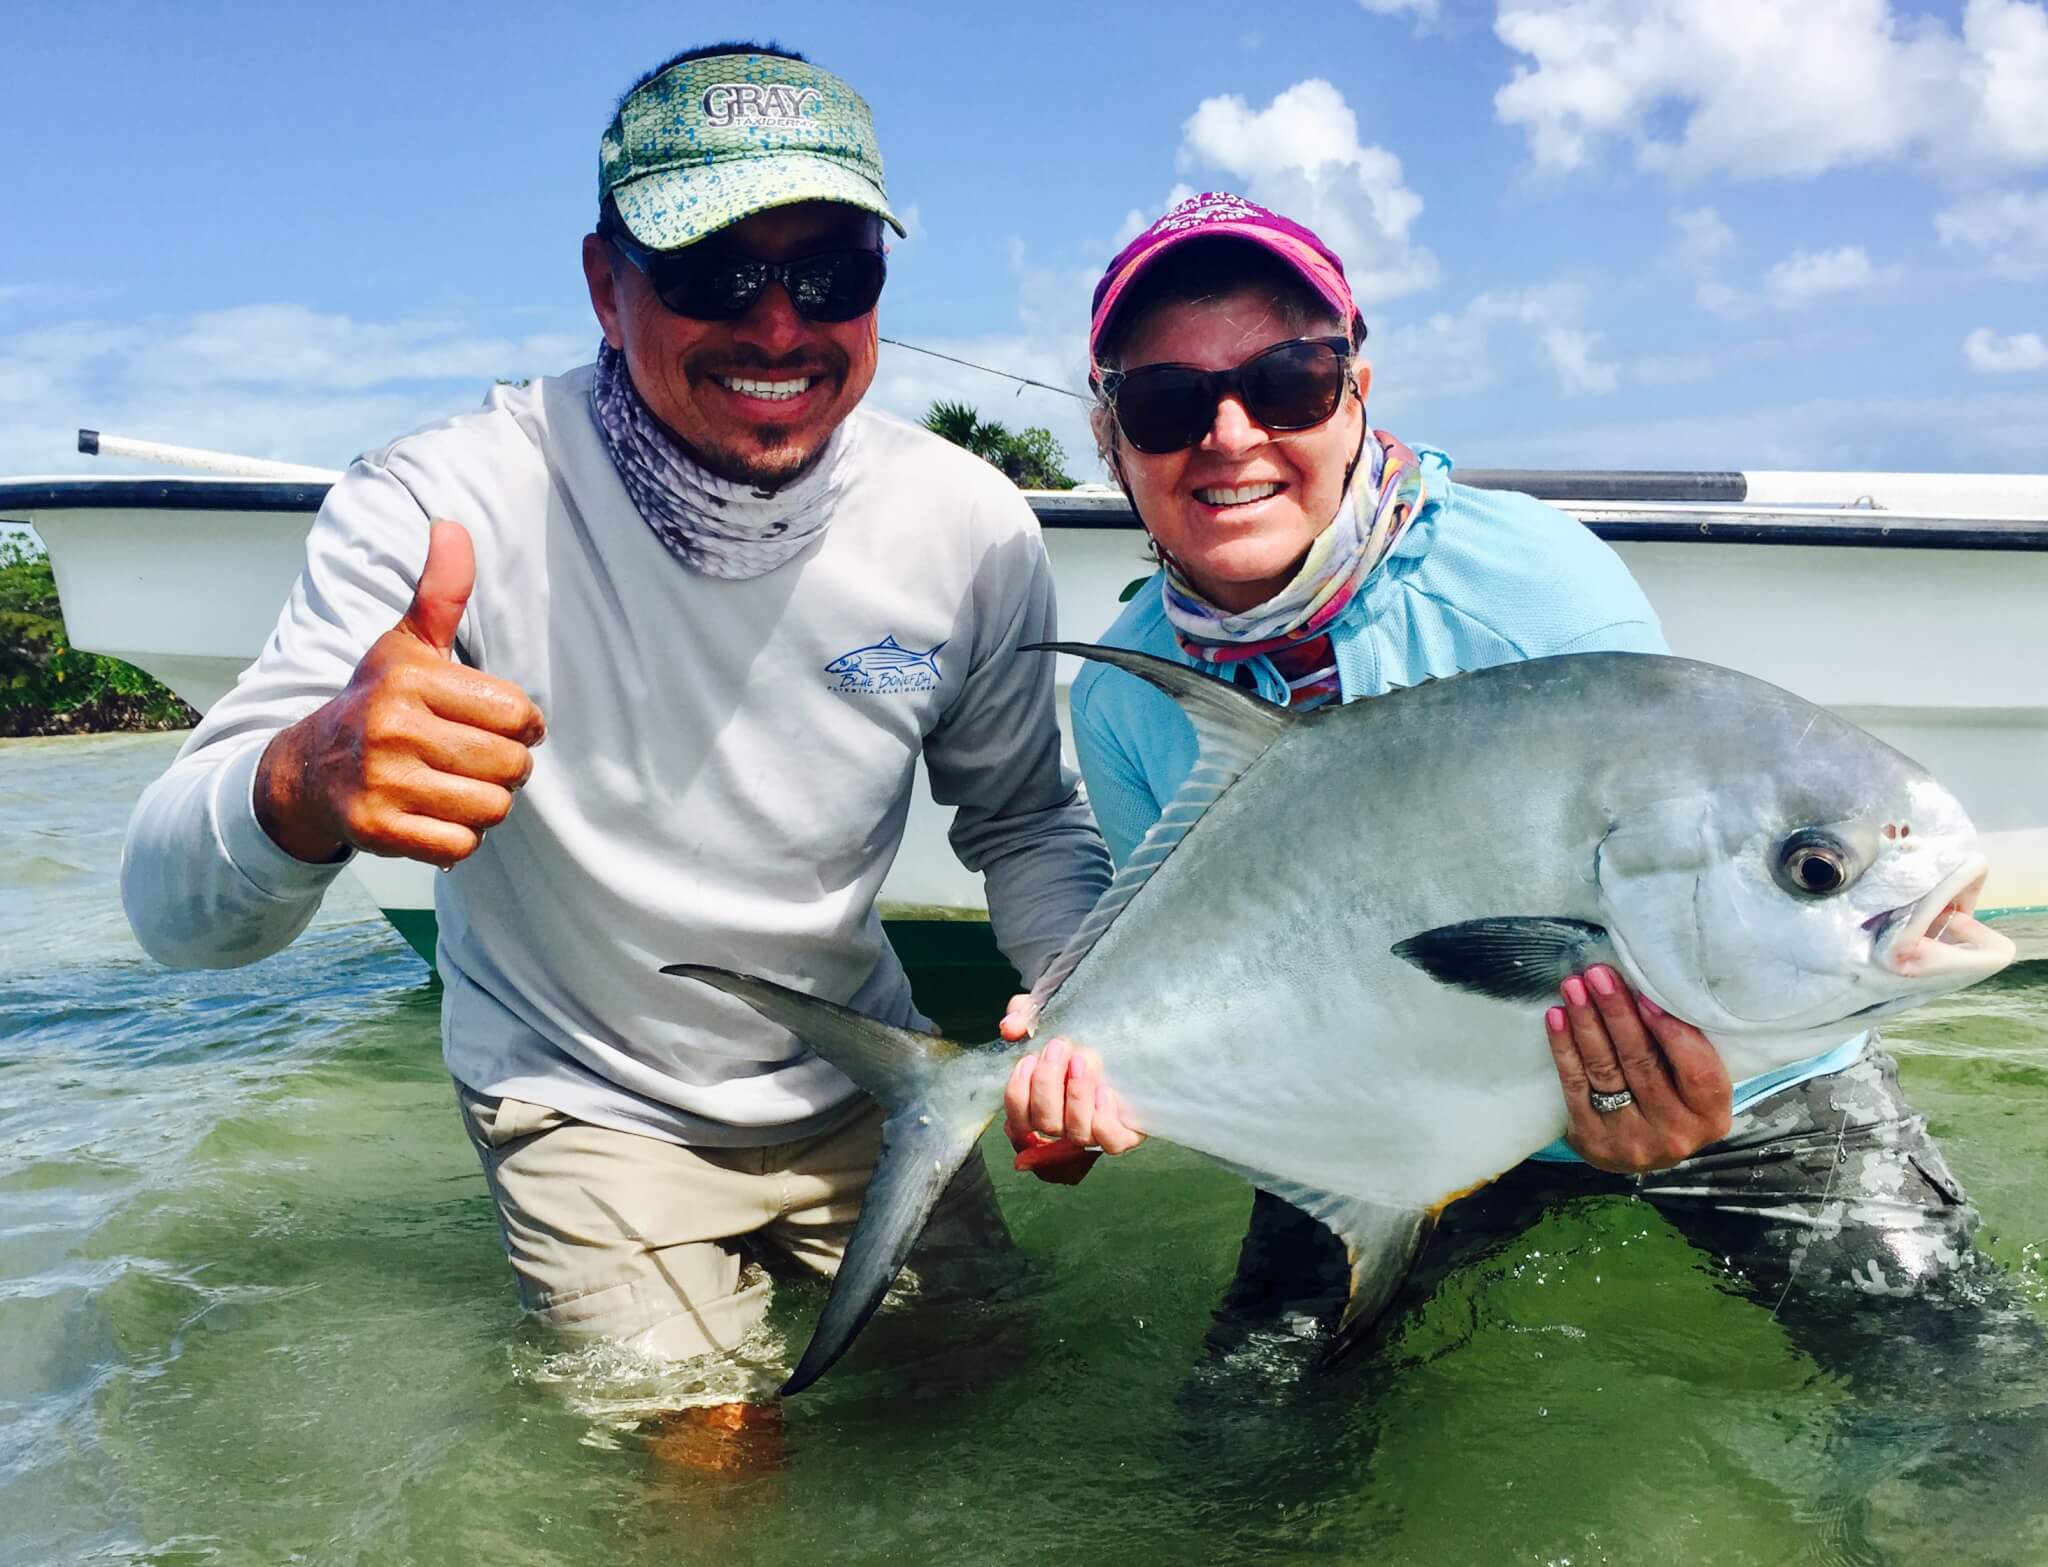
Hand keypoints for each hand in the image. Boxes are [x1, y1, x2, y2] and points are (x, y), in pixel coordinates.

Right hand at [254, 519, 546, 868]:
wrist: (303, 770)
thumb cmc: (373, 703)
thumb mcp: (404, 645)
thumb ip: (439, 592)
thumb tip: (452, 525)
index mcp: (410, 679)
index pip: (518, 713)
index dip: (522, 724)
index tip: (497, 724)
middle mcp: (392, 728)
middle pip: (511, 765)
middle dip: (506, 768)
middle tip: (475, 760)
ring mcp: (381, 782)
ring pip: (492, 808)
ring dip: (483, 804)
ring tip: (452, 786)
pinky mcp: (376, 830)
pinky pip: (461, 846)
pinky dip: (457, 839)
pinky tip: (431, 815)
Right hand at [998, 994, 1143, 1184]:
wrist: (1132, 1032)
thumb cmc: (1083, 1028)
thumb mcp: (1050, 1010)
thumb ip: (1024, 1014)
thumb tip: (1010, 1028)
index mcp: (1040, 1105)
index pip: (1017, 1119)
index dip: (1018, 1093)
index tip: (1029, 1059)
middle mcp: (1064, 1123)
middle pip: (1045, 1123)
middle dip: (1047, 1084)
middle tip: (1058, 1046)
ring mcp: (1094, 1131)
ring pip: (1076, 1133)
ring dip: (1076, 1095)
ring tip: (1082, 1059)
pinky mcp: (1124, 1134)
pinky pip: (1111, 1142)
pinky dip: (1103, 1119)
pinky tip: (1105, 1091)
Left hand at [1546, 965, 1731, 1174]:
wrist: (1640, 1151)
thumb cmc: (1672, 1099)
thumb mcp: (1694, 1081)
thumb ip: (1686, 1046)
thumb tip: (1653, 988)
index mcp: (1710, 1115)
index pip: (1697, 1071)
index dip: (1672, 1032)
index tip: (1645, 994)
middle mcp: (1675, 1133)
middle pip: (1642, 1063)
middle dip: (1617, 1014)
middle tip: (1599, 976)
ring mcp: (1632, 1140)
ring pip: (1605, 1071)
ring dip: (1586, 1023)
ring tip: (1574, 987)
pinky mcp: (1593, 1140)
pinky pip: (1575, 1086)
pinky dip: (1564, 1048)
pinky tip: (1557, 1017)